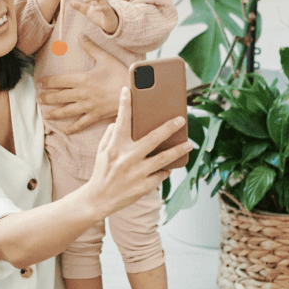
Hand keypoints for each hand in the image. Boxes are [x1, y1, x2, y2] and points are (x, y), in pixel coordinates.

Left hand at [35, 35, 126, 132]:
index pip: (58, 81)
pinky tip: (64, 130)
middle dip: (46, 98)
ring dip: (54, 113)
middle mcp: (82, 94)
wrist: (135, 91)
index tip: (39, 83)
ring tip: (45, 114)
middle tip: (37, 99)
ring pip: (66, 112)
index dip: (47, 83)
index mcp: (82, 79)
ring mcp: (87, 107)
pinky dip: (72, 128)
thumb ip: (91, 48)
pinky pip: (80, 124)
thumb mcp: (105, 58)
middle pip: (58, 97)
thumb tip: (80, 36)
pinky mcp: (95, 116)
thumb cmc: (121, 74)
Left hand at [70, 0, 118, 33]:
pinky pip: (105, 8)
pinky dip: (100, 8)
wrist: (109, 24)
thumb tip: (70, 2)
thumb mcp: (87, 11)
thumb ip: (80, 6)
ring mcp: (105, 4)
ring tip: (84, 0)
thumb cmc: (99, 15)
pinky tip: (95, 9)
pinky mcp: (108, 12)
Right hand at [85, 87, 191, 216]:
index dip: (124, 104)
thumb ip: (111, 135)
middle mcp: (127, 158)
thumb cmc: (102, 171)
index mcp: (115, 147)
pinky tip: (169, 166)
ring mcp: (137, 173)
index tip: (128, 90)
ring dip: (178, 150)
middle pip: (153, 139)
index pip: (121, 121)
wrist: (99, 199)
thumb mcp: (102, 151)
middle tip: (181, 119)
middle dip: (168, 127)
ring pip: (163, 159)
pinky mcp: (144, 186)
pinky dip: (165, 170)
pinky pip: (160, 175)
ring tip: (189, 144)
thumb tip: (120, 121)